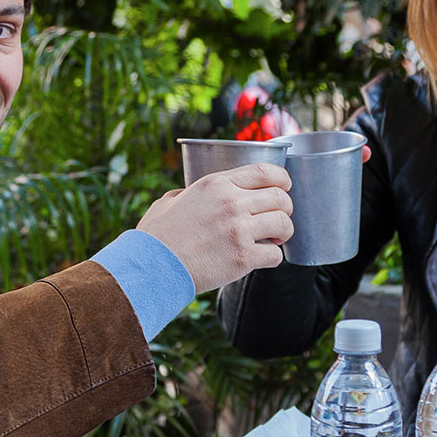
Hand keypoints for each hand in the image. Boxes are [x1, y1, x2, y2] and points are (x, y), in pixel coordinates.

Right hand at [137, 163, 293, 292]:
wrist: (152, 266)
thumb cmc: (156, 237)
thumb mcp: (168, 202)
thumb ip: (184, 195)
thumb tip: (184, 195)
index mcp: (216, 184)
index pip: (265, 171)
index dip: (282, 179)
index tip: (284, 188)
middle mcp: (231, 202)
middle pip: (280, 197)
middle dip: (285, 208)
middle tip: (277, 220)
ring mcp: (238, 229)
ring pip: (283, 223)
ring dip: (283, 233)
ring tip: (274, 240)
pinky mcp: (242, 257)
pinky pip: (276, 254)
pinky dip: (273, 257)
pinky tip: (261, 258)